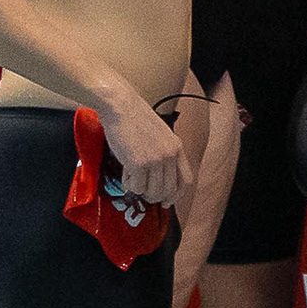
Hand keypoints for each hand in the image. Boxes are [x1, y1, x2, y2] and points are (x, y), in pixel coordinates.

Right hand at [100, 91, 191, 208]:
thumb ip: (165, 152)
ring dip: (142, 192)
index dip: (177, 195)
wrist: (121, 106)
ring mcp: (155, 160)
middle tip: (146, 196)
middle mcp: (169, 155)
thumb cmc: (136, 118)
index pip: (185, 180)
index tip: (167, 201)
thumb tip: (160, 176)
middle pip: (169, 190)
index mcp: (177, 147)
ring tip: (134, 182)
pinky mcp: (138, 163)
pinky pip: (137, 186)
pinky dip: (130, 185)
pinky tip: (126, 175)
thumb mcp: (161, 134)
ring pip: (153, 191)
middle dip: (157, 197)